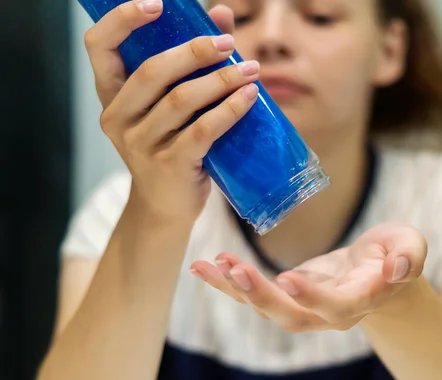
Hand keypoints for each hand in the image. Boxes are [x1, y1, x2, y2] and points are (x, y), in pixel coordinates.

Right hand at [84, 2, 258, 222]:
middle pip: (152, 71)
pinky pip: (202, 131)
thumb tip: (221, 16)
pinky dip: (228, 111)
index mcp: (112, 95)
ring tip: (251, 70)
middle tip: (227, 44)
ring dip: (220, 80)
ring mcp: (140, 144)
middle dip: (193, 52)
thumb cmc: (172, 147)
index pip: (99, 46)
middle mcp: (118, 117)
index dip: (122, 19)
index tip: (157, 3)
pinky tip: (249, 98)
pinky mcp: (169, 165)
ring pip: (181, 100)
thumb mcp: (172, 106)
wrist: (166, 207)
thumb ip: (191, 62)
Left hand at [190, 223, 426, 331]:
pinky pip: (255, 295)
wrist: (380, 269)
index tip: (288, 278)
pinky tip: (205, 267)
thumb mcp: (410, 244)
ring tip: (210, 265)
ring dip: (237, 289)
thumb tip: (399, 269)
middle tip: (235, 269)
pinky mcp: (288, 295)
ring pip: (268, 309)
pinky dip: (228, 283)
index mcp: (361, 298)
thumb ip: (410, 256)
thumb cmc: (395, 253)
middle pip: (294, 316)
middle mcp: (330, 313)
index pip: (337, 305)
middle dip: (262, 296)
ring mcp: (306, 308)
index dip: (313, 296)